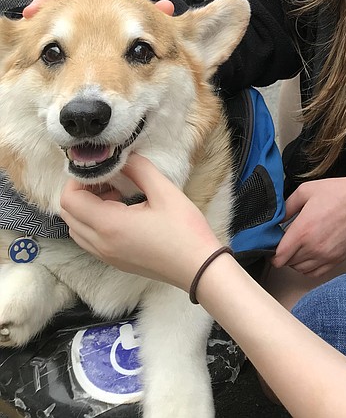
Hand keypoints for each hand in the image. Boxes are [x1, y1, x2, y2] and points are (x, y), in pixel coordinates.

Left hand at [60, 154, 219, 291]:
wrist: (198, 267)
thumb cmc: (184, 229)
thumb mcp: (164, 191)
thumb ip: (139, 170)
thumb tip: (124, 158)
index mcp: (109, 225)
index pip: (69, 200)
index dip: (78, 181)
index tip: (101, 170)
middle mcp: (100, 243)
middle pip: (68, 214)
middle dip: (81, 192)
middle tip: (107, 179)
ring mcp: (105, 255)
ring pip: (76, 228)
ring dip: (86, 208)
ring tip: (115, 194)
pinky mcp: (114, 261)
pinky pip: (88, 240)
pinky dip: (94, 222)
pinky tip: (120, 212)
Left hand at [271, 177, 345, 276]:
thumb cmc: (336, 193)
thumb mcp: (305, 191)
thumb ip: (286, 207)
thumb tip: (276, 219)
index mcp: (302, 231)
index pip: (278, 257)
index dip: (272, 253)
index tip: (273, 246)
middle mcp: (312, 248)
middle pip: (288, 263)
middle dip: (284, 254)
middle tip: (287, 241)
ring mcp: (325, 256)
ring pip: (300, 269)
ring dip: (295, 261)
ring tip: (298, 247)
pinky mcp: (336, 259)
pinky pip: (315, 273)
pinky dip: (307, 268)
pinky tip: (309, 255)